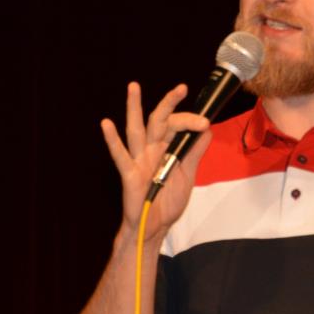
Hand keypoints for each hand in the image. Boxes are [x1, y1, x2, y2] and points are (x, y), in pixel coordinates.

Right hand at [100, 82, 211, 244]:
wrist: (155, 227)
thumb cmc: (168, 201)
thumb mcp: (188, 175)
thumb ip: (194, 152)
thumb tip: (206, 129)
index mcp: (166, 148)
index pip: (177, 125)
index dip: (190, 121)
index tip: (205, 124)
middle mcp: (151, 149)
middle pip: (158, 121)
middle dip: (169, 104)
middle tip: (181, 88)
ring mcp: (138, 160)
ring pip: (136, 130)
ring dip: (134, 108)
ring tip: (133, 86)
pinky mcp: (129, 174)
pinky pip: (120, 156)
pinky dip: (112, 140)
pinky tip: (106, 124)